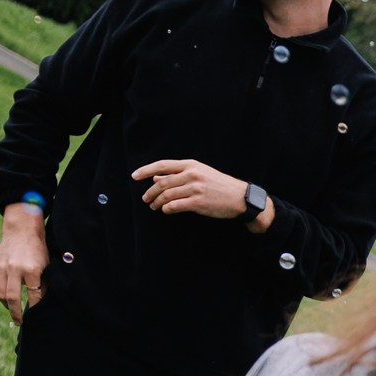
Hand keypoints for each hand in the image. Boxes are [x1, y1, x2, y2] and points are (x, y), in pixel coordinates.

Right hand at [0, 203, 47, 324]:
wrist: (21, 230)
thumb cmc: (37, 250)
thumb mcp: (46, 266)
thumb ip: (43, 284)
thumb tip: (41, 304)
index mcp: (32, 270)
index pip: (34, 296)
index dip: (34, 307)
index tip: (35, 316)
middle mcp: (15, 269)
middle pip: (12, 298)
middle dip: (16, 313)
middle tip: (19, 322)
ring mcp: (2, 268)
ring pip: (1, 294)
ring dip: (7, 306)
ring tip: (13, 311)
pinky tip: (6, 300)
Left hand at [132, 159, 256, 221]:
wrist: (240, 197)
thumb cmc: (219, 185)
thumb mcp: (200, 174)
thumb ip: (178, 175)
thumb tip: (156, 178)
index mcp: (191, 165)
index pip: (162, 165)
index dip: (146, 170)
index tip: (134, 176)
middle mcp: (192, 175)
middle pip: (162, 183)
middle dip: (150, 192)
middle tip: (145, 199)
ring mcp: (195, 189)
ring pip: (167, 195)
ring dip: (157, 202)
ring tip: (153, 206)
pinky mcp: (198, 203)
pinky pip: (175, 206)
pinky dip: (167, 209)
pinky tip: (165, 210)